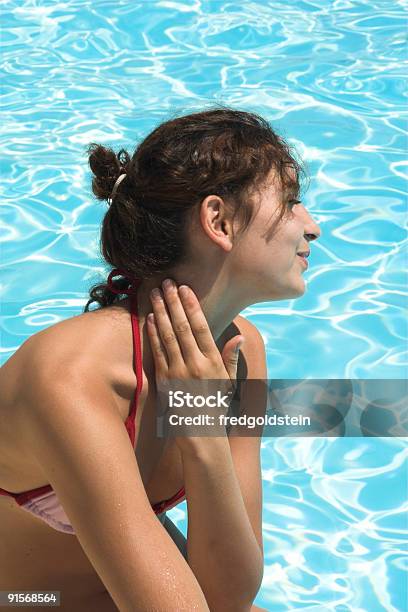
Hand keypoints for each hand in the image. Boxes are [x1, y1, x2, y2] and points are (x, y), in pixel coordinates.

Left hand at [146, 279, 243, 452]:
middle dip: (173, 302)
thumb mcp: (228, 382)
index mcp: (212, 362)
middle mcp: (195, 365)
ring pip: (167, 336)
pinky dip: (152, 334)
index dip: (192, 306)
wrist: (199, 433)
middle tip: (166, 282)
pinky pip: (157, 352)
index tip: (185, 289)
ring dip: (160, 312)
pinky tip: (149, 318)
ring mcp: (178, 372)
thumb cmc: (215, 404)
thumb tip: (239, 338)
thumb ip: (230, 358)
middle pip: (182, 327)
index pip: (201, 327)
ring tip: (155, 293)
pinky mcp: (164, 379)